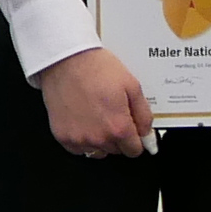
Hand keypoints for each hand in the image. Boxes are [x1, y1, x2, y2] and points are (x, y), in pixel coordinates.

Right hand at [35, 45, 154, 157]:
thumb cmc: (96, 68)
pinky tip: (82, 119)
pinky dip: (82, 138)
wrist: (65, 59)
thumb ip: (144, 115)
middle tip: (111, 113)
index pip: (134, 151)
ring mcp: (78, 139)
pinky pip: (78, 148)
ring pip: (97, 151)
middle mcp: (98, 138)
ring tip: (96, 116)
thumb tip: (148, 135)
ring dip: (100, 140)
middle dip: (118, 136)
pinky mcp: (62, 136)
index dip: (135, 138)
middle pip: (116, 150)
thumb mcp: (132, 86)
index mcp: (119, 128)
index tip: (131, 128)